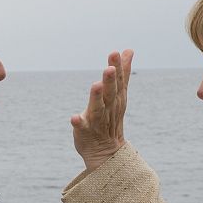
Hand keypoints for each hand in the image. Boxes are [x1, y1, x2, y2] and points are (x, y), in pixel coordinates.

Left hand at [71, 49, 133, 170]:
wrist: (107, 152)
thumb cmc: (110, 118)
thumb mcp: (118, 94)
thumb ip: (123, 73)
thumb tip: (128, 50)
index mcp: (116, 98)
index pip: (119, 82)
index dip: (118, 68)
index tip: (117, 52)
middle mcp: (109, 108)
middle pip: (110, 93)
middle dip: (110, 80)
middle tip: (110, 67)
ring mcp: (97, 121)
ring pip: (98, 108)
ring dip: (97, 97)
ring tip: (95, 85)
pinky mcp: (85, 132)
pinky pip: (82, 128)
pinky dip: (78, 123)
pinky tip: (74, 118)